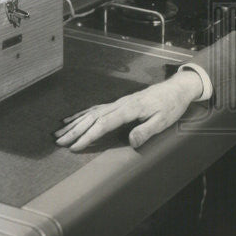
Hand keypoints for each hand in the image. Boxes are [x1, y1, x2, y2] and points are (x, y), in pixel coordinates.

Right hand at [53, 69, 203, 151]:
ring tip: (59, 132)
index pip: (103, 124)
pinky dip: (83, 114)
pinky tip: (73, 119)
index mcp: (129, 109)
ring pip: (91, 112)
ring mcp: (119, 102)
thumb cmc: (171, 106)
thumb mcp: (164, 121)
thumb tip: (131, 142)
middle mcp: (120, 104)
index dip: (88, 136)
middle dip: (74, 131)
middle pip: (92, 118)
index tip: (75, 146)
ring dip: (75, 123)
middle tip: (59, 142)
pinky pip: (97, 108)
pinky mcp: (120, 103)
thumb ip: (146, 131)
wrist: (176, 89)